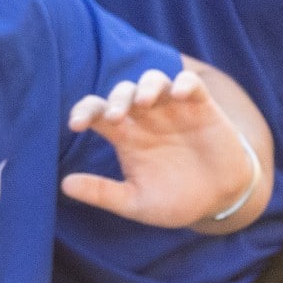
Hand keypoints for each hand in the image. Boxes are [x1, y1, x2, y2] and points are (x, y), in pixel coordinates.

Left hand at [63, 70, 256, 226]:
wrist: (219, 201)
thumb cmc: (174, 201)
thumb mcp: (135, 202)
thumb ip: (102, 193)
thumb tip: (64, 184)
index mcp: (125, 137)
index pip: (97, 112)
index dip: (84, 112)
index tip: (76, 125)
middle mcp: (146, 119)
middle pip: (123, 92)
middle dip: (116, 99)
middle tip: (115, 119)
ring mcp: (174, 110)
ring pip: (154, 80)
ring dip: (146, 86)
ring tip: (144, 103)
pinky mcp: (202, 107)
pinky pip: (190, 83)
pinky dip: (184, 83)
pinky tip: (179, 95)